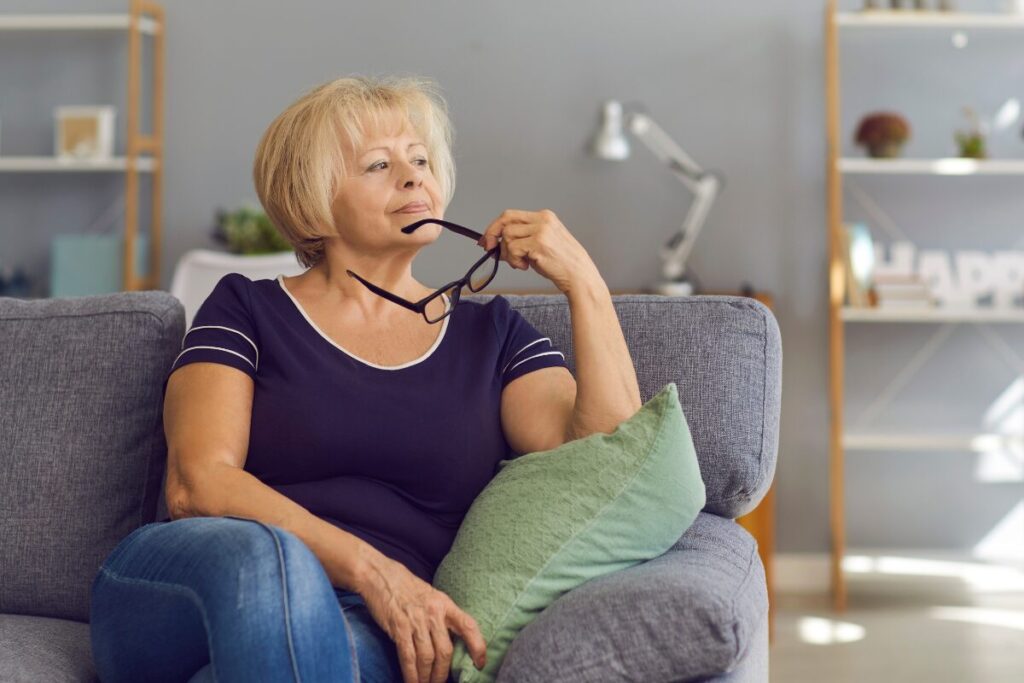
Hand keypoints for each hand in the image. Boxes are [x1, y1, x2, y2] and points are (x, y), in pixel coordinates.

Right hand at [356, 554, 486, 682]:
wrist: (380, 575)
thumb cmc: (406, 587)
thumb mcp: (431, 596)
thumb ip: (442, 616)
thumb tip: (450, 641)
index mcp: (445, 604)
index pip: (469, 626)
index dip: (478, 646)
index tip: (480, 663)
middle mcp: (434, 612)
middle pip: (445, 650)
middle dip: (443, 673)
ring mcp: (416, 620)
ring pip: (427, 657)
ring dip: (427, 677)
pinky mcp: (399, 627)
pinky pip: (408, 656)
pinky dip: (411, 674)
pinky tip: (412, 682)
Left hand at [477, 209, 601, 294]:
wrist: (579, 275)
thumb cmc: (562, 263)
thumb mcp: (541, 244)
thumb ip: (522, 240)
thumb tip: (496, 244)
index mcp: (545, 216)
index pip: (511, 215)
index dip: (495, 226)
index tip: (488, 238)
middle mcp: (542, 220)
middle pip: (506, 219)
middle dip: (492, 233)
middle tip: (488, 248)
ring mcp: (541, 230)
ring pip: (507, 236)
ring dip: (508, 253)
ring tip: (520, 263)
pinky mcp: (538, 243)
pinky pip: (512, 249)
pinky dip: (513, 260)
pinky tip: (525, 266)